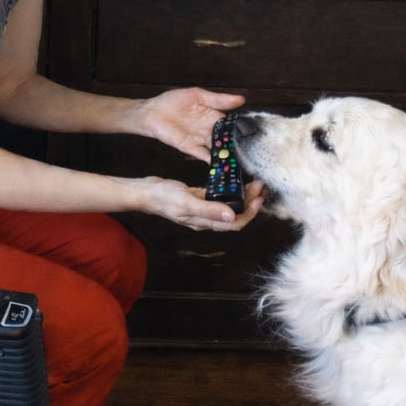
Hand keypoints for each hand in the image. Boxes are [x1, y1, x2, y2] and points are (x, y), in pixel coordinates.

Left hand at [137, 87, 244, 160]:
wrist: (152, 111)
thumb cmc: (173, 101)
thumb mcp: (198, 95)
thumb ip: (218, 99)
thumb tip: (241, 99)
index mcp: (213, 116)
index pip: (231, 125)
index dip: (241, 130)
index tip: (255, 135)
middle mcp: (209, 130)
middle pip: (226, 140)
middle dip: (237, 146)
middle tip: (252, 153)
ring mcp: (199, 139)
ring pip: (217, 149)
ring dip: (226, 155)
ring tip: (239, 162)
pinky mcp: (189, 147)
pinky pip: (202, 154)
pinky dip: (210, 159)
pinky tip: (219, 163)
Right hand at [137, 178, 264, 231]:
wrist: (145, 192)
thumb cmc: (163, 198)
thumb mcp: (186, 202)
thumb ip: (209, 209)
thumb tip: (231, 216)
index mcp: (204, 222)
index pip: (234, 224)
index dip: (249, 214)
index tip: (259, 199)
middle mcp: (206, 219)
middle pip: (235, 215)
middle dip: (251, 203)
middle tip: (260, 186)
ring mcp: (203, 209)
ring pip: (229, 206)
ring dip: (243, 196)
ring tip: (253, 183)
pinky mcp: (199, 199)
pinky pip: (219, 197)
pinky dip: (230, 191)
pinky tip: (234, 181)